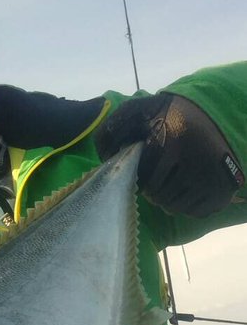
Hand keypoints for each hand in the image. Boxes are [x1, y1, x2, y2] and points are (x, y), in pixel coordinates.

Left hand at [95, 93, 243, 217]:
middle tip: (156, 180)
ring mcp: (211, 177)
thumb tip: (102, 156)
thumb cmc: (165, 116)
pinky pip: (194, 211)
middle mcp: (195, 160)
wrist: (206, 115)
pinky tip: (184, 189)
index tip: (143, 171)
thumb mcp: (137, 113)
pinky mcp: (221, 190)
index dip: (139, 180)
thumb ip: (113, 130)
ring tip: (168, 184)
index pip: (145, 180)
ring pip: (175, 206)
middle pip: (159, 195)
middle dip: (152, 191)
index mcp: (174, 141)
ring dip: (166, 199)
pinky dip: (185, 205)